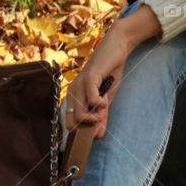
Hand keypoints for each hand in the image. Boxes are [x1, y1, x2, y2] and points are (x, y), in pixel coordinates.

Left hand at [64, 12, 155, 138]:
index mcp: (73, 96)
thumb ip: (100, 116)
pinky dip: (101, 105)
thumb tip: (98, 136)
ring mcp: (78, 85)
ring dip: (95, 117)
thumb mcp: (105, 99)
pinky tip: (105, 99)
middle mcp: (71, 91)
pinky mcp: (89, 79)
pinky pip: (92, 101)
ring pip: (79, 115)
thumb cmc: (109, 73)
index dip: (83, 129)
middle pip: (73, 122)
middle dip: (90, 125)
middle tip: (102, 116)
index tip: (97, 125)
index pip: (69, 123)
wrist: (116, 49)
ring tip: (104, 108)